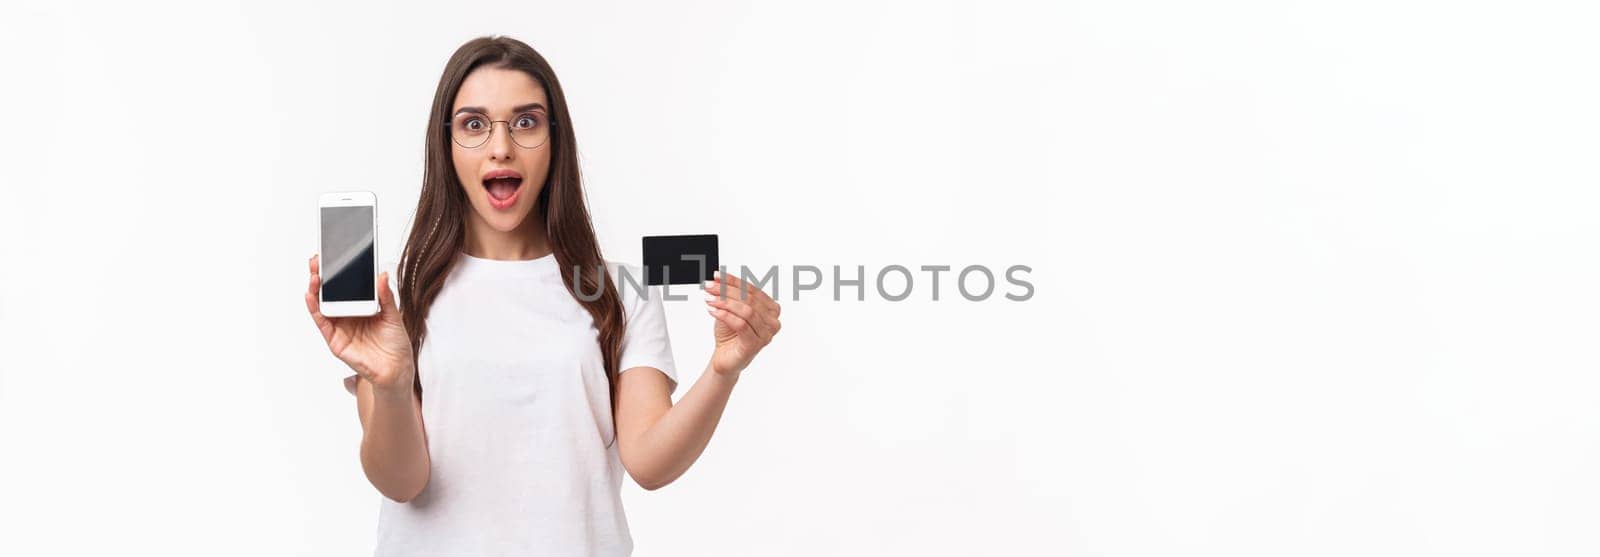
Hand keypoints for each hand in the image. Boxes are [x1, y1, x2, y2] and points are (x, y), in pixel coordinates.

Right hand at [304, 254, 415, 394]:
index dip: (338, 271)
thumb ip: (385, 296)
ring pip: (321, 304)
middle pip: (329, 292)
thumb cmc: (395, 342)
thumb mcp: (393, 315)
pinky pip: (321, 321)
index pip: (345, 285)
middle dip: (321, 275)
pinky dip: (314, 308)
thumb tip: (382, 275)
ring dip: (315, 289)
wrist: (397, 369)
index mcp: (360, 306)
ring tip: (314, 274)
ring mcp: (339, 326)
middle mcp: (347, 314)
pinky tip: (310, 295)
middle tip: (317, 260)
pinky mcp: (335, 339)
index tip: (333, 254)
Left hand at [702, 271, 781, 376]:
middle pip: (750, 299)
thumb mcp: (730, 308)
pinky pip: (741, 325)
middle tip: (709, 287)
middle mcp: (773, 322)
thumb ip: (729, 294)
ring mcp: (766, 335)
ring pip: (747, 311)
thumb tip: (718, 277)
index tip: (716, 276)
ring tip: (709, 300)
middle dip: (727, 291)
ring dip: (725, 302)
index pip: (753, 290)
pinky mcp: (755, 345)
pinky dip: (725, 315)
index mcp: (772, 309)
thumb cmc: (730, 333)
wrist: (724, 357)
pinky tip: (713, 311)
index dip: (733, 281)